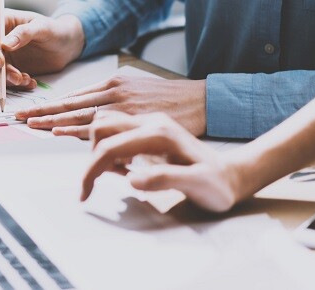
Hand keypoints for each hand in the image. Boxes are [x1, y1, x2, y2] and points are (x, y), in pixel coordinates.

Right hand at [0, 9, 84, 88]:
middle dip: (0, 70)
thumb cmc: (55, 30)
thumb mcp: (43, 28)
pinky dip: (15, 85)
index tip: (1, 63)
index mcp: (1, 21)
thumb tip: (5, 45)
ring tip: (27, 80)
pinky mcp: (7, 69)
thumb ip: (25, 33)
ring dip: (5, 80)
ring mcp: (1, 54)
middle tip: (18, 78)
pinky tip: (31, 82)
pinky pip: (3, 81)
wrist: (66, 45)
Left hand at [15, 76, 206, 138]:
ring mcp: (121, 102)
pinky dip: (76, 128)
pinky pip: (99, 123)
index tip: (32, 111)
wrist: (197, 99)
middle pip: (71, 102)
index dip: (51, 105)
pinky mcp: (132, 115)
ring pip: (80, 112)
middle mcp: (113, 90)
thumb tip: (93, 114)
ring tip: (30, 124)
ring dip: (53, 119)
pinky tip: (60, 132)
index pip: (75, 96)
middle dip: (43, 111)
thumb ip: (114, 100)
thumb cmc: (168, 98)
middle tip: (18, 117)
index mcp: (113, 83)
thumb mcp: (138, 90)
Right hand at [81, 111, 239, 212]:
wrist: (230, 174)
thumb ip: (165, 179)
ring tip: (118, 175)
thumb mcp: (197, 184)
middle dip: (92, 156)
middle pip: (103, 126)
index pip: (111, 146)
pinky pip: (117, 133)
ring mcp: (149, 123)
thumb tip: (131, 180)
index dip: (92, 170)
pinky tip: (126, 169)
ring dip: (100, 152)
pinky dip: (111, 152)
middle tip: (100, 182)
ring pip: (107, 127)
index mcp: (159, 133)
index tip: (84, 194)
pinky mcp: (148, 130)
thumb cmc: (217, 184)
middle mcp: (151, 121)